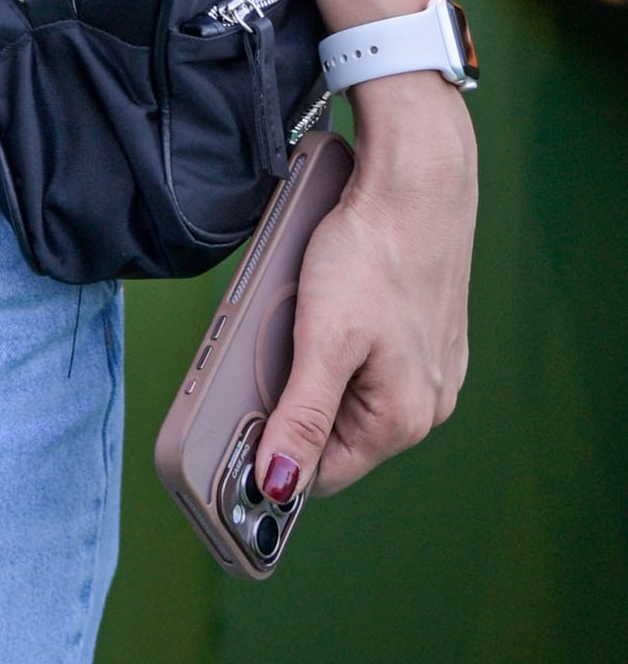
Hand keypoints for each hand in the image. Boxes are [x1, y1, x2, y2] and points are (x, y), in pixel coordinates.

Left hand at [254, 72, 476, 502]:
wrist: (417, 177)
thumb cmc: (372, 251)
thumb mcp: (323, 340)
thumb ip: (301, 418)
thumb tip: (278, 486)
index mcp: (402, 420)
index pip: (320, 474)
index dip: (273, 455)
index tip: (233, 428)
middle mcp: (426, 404)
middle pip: (333, 433)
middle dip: (292, 400)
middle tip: (267, 348)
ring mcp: (430, 369)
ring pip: (347, 392)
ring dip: (312, 367)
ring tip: (300, 314)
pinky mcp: (424, 335)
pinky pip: (366, 359)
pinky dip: (336, 340)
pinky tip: (325, 301)